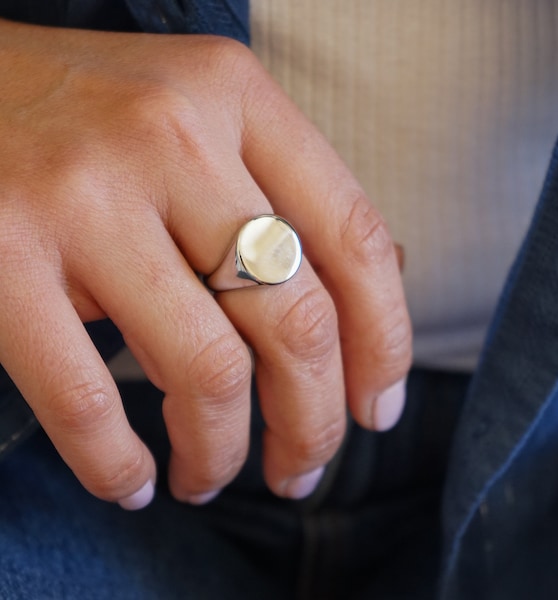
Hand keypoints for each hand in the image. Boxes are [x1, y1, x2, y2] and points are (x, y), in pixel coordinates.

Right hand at [0, 19, 410, 507]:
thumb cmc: (95, 115)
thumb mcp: (204, 119)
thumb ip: (284, 197)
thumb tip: (372, 303)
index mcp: (236, 97)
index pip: (355, 240)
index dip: (384, 343)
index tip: (376, 407)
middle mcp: (172, 138)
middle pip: (296, 320)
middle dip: (313, 423)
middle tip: (301, 466)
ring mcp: (84, 196)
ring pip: (206, 370)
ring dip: (221, 452)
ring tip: (211, 475)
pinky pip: (85, 396)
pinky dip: (116, 464)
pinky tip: (133, 481)